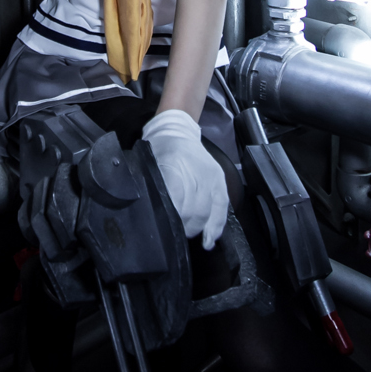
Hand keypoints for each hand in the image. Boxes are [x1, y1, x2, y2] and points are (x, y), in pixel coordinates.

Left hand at [142, 109, 228, 249]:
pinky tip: (209, 240)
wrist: (177, 131)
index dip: (170, 219)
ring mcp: (210, 177)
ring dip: (197, 228)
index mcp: (173, 167)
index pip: (174, 201)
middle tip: (173, 236)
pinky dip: (216, 227)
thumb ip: (152, 189)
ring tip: (186, 235)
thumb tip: (150, 217)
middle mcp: (195, 173)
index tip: (164, 232)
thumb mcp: (148, 166)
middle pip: (192, 211)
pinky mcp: (220, 181)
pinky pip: (222, 208)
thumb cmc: (158, 151)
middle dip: (183, 227)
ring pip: (206, 212)